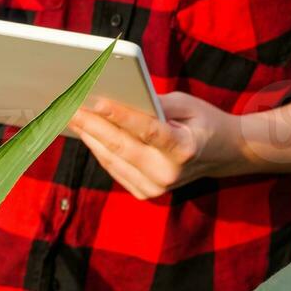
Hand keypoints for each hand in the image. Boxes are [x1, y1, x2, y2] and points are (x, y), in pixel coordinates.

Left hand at [68, 92, 249, 199]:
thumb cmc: (202, 123)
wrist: (222, 155)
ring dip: (89, 137)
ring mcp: (155, 188)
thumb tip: (117, 97)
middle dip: (92, 125)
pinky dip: (99, 150)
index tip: (97, 102)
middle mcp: (168, 173)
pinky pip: (114, 168)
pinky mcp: (144, 193)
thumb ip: (155, 103)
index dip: (121, 116)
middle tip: (69, 108)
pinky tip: (86, 133)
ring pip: (112, 159)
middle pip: (122, 147)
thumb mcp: (188, 106)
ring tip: (71, 117)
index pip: (148, 131)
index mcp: (184, 149)